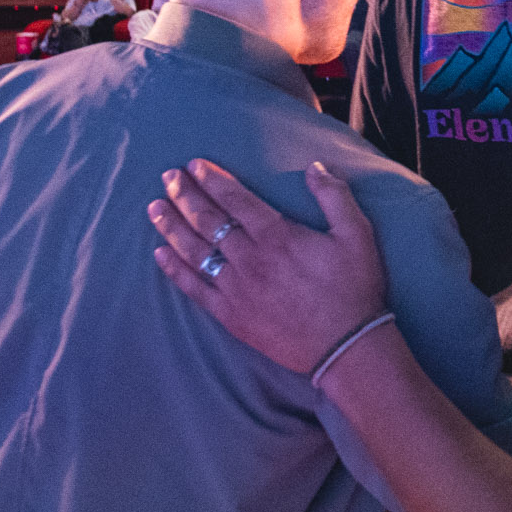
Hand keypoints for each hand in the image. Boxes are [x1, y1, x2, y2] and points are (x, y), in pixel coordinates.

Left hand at [147, 160, 386, 376]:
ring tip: (154, 208)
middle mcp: (250, 259)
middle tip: (167, 178)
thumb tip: (316, 167)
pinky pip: (194, 289)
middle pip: (208, 220)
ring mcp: (236, 288)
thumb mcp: (357, 236)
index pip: (236, 199)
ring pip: (195, 251)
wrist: (345, 347)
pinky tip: (159, 254)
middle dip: (184, 195)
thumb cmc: (353, 289)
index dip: (212, 179)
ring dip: (171, 227)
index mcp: (277, 236)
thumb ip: (335, 197)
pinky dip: (174, 270)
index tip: (194, 164)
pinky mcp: (231, 315)